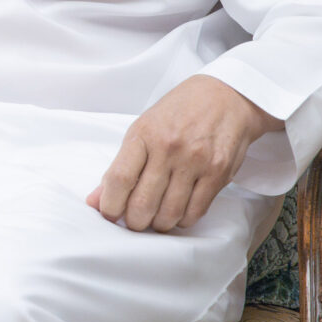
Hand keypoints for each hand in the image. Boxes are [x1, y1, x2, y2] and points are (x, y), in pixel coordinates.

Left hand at [89, 74, 279, 231]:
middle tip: (133, 221)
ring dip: (158, 224)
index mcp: (144, 135)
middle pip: (143, 202)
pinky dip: (182, 220)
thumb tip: (95, 199)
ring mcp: (196, 162)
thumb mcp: (143, 128)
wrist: (226, 97)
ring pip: (170, 212)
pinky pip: (196, 211)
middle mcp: (169, 149)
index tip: (108, 213)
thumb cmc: (179, 112)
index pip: (119, 178)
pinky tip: (177, 214)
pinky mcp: (219, 174)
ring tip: (154, 219)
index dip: (110, 204)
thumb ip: (120, 165)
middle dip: (134, 221)